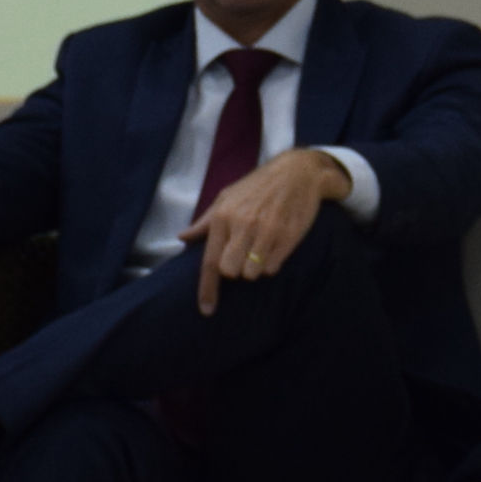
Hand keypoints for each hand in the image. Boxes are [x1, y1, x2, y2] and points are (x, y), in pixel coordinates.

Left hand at [179, 147, 346, 313]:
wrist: (298, 172)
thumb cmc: (258, 186)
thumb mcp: (227, 196)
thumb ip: (205, 222)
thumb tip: (182, 238)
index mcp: (223, 217)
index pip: (210, 262)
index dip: (207, 289)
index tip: (207, 310)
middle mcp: (243, 225)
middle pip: (230, 272)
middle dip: (234, 271)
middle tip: (241, 257)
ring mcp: (267, 232)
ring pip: (252, 274)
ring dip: (253, 269)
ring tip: (259, 251)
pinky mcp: (288, 237)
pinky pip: (272, 268)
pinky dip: (271, 264)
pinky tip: (274, 247)